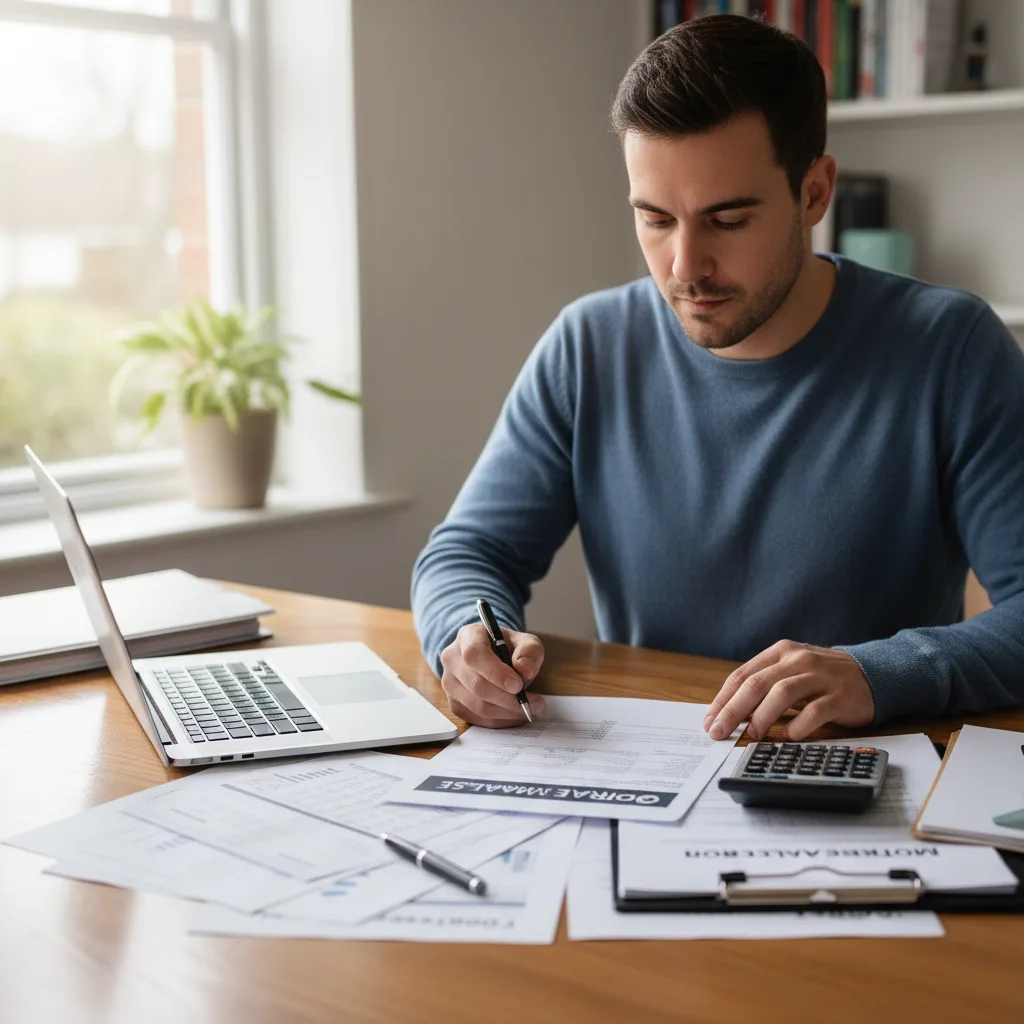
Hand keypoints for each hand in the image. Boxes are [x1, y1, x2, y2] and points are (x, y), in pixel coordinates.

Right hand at [438, 624, 545, 727]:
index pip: (474, 654)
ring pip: (477, 705)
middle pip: (476, 684)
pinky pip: (477, 718)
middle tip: (534, 703)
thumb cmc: (507, 647)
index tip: (518, 685)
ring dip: (507, 712)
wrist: (491, 656)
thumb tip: (524, 670)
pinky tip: (515, 714)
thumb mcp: (525, 642)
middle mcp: (452, 659)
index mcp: (468, 636)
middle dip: (508, 698)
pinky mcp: (454, 703)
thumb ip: (529, 652)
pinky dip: (500, 720)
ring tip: (530, 709)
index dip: (495, 672)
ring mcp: (450, 683)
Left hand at [703, 640, 874, 741]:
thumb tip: (730, 714)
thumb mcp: (790, 672)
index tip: (710, 721)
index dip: (723, 700)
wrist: (871, 674)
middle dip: (733, 710)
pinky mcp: (840, 695)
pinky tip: (790, 737)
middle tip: (719, 732)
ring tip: (752, 735)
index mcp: (780, 653)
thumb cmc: (822, 677)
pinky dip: (799, 725)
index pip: (742, 676)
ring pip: (782, 693)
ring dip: (762, 717)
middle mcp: (797, 660)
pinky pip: (815, 711)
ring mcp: (820, 676)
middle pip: (757, 684)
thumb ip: (764, 686)